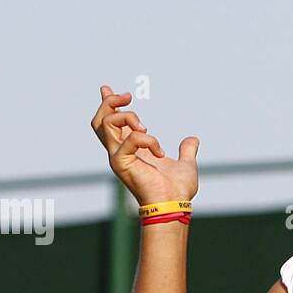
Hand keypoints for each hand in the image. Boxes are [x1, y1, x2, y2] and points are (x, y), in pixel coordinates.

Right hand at [90, 84, 198, 204]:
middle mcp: (120, 152)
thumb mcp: (185, 163)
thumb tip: (192, 140)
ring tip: (146, 126)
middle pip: (99, 121)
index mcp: (131, 150)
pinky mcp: (120, 163)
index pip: (111, 124)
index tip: (106, 88)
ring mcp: (118, 157)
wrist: (175, 204)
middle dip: (110, 103)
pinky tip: (160, 152)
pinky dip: (147, 139)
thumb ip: (186, 151)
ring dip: (127, 117)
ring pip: (106, 123)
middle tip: (128, 97)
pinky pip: (129, 139)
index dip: (108, 104)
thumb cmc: (178, 190)